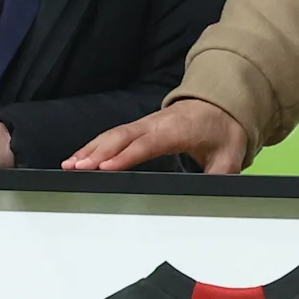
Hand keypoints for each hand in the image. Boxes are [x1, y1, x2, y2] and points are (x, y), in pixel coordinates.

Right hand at [64, 98, 254, 173]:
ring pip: (113, 134)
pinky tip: (79, 157)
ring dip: (90, 149)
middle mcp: (156, 123)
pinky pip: (114, 134)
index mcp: (177, 129)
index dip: (125, 155)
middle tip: (76, 168)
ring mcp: (146, 123)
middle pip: (122, 137)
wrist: (223, 103)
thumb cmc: (223, 128)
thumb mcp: (229, 155)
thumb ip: (220, 176)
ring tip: (69, 165)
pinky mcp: (140, 126)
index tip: (105, 167)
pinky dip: (95, 145)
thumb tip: (214, 194)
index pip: (147, 144)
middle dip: (97, 152)